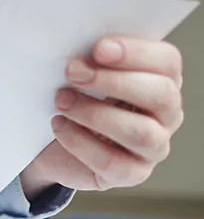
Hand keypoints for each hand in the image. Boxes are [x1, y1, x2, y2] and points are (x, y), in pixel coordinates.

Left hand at [21, 37, 183, 197]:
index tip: (98, 48)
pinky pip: (114, 162)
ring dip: (95, 114)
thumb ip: (90, 57)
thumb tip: (76, 44)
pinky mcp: (131, 173)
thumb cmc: (73, 96)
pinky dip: (81, 142)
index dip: (136, 53)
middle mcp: (166, 114)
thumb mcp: (81, 73)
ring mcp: (153, 147)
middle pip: (161, 95)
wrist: (51, 142)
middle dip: (113, 81)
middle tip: (72, 72)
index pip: (167, 62)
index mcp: (160, 79)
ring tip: (61, 100)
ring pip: (142, 132)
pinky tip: (59, 125)